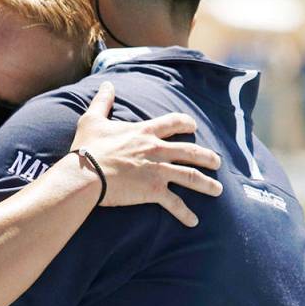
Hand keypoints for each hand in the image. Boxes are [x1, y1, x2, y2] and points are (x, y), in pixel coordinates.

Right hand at [72, 81, 222, 226]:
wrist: (86, 175)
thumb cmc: (88, 148)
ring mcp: (158, 170)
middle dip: (207, 156)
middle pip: (191, 150)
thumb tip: (106, 84)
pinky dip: (185, 214)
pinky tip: (193, 221)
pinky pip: (175, 203)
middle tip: (217, 162)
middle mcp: (157, 150)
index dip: (185, 123)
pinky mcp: (154, 190)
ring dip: (207, 184)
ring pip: (191, 176)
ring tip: (218, 189)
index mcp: (144, 132)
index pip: (173, 122)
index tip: (193, 125)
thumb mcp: (92, 120)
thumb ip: (102, 101)